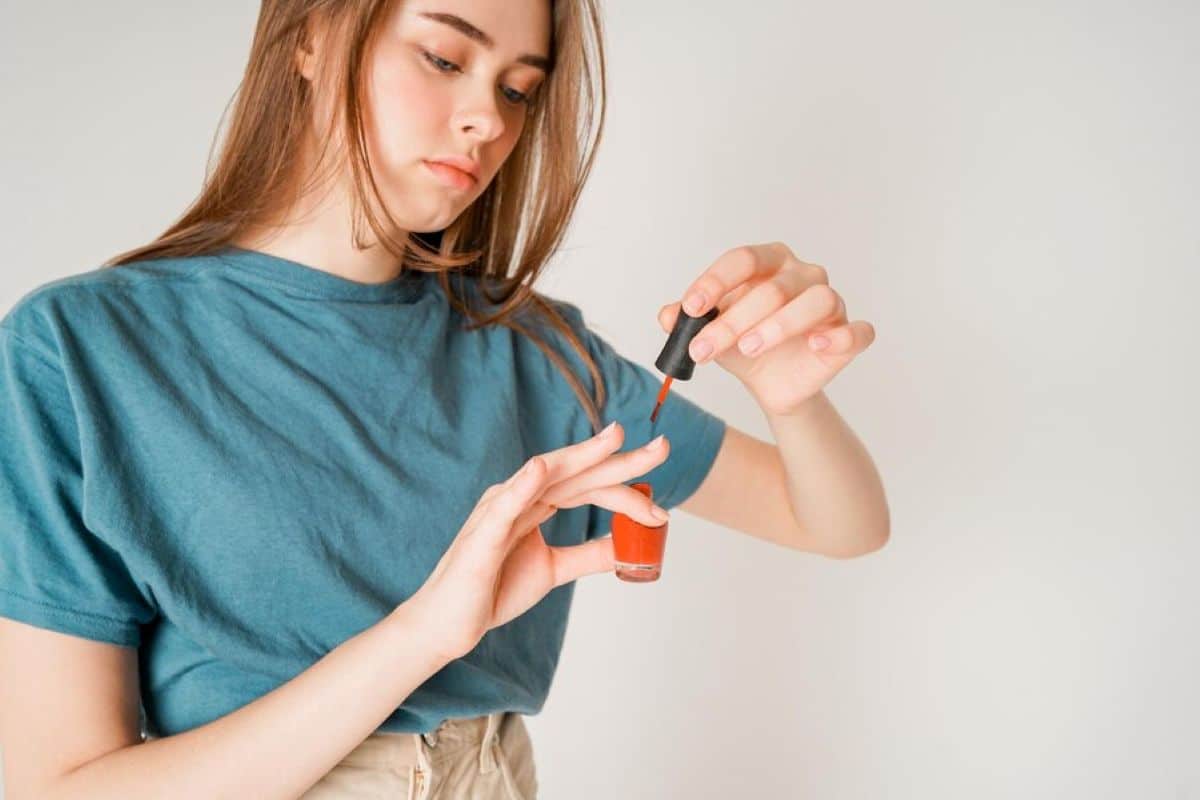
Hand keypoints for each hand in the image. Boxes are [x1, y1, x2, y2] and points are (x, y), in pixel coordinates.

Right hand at [406, 422, 669, 661]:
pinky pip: (504, 505)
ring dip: (582, 456)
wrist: (448, 623)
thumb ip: (588, 554)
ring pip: (546, 475)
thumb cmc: (491, 590)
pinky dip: (523, 484)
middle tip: (662, 447)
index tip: (661, 509)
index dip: (627, 494)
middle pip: (577, 472)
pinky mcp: (482, 534)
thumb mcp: (552, 569)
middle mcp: (519, 496)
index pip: (589, 486)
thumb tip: (628, 545)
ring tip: (615, 439)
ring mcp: (499, 510)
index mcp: (535, 502)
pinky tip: (542, 468)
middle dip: (619, 458)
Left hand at [658, 242, 875, 415]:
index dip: (715, 282)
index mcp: (770, 262)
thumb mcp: (710, 332)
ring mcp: (831, 302)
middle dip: (732, 321)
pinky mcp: (850, 334)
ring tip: (748, 349)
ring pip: (815, 301)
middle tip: (703, 348)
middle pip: (773, 288)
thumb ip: (687, 321)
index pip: (744, 259)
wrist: (772, 384)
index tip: (689, 309)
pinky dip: (839, 336)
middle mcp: (804, 274)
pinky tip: (815, 345)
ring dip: (778, 325)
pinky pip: (856, 330)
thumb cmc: (744, 345)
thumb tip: (666, 315)